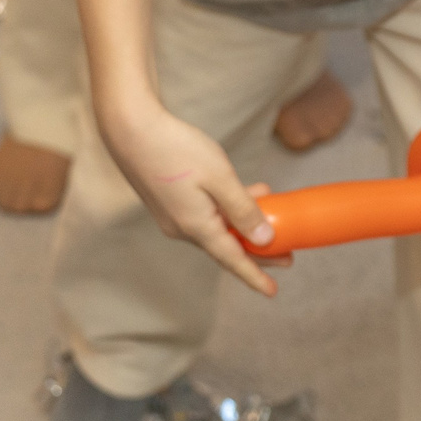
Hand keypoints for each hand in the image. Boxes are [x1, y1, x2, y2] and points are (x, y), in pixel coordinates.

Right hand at [98, 99, 281, 295]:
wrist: (132, 129)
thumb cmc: (177, 150)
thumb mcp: (220, 178)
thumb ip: (243, 210)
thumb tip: (263, 240)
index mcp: (195, 226)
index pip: (231, 259)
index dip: (254, 275)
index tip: (273, 291)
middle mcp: (182, 228)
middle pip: (226, 247)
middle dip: (258, 251)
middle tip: (288, 254)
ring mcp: (173, 217)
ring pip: (217, 229)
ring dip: (244, 226)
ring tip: (274, 214)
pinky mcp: (169, 203)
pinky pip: (206, 217)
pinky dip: (228, 212)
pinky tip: (245, 193)